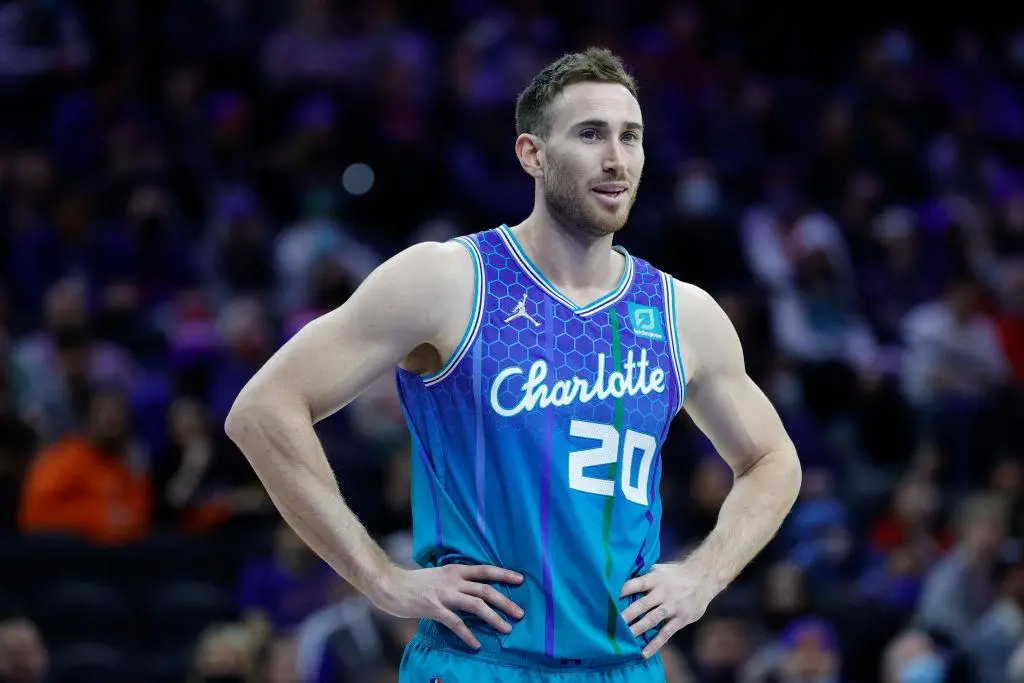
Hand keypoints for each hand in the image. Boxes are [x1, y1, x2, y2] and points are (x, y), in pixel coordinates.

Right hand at [372, 564, 524, 648]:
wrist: (391, 585)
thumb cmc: (415, 582)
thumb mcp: (439, 575)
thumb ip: (455, 581)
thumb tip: (472, 590)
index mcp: (455, 570)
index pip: (485, 570)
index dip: (503, 574)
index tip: (520, 579)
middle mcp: (453, 580)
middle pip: (485, 589)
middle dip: (505, 601)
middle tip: (520, 613)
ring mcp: (444, 594)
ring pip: (476, 605)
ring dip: (493, 618)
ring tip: (506, 629)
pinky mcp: (435, 608)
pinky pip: (456, 623)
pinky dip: (468, 634)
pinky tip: (476, 644)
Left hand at [620, 563, 715, 658]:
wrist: (704, 578)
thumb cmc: (675, 574)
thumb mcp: (659, 569)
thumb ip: (643, 575)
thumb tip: (620, 576)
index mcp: (655, 579)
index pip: (635, 584)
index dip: (622, 590)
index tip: (606, 597)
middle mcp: (663, 592)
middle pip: (642, 604)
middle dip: (626, 614)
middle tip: (611, 623)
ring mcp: (672, 606)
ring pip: (652, 620)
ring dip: (637, 629)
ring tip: (623, 638)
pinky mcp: (681, 619)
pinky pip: (666, 634)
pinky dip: (654, 644)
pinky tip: (643, 653)